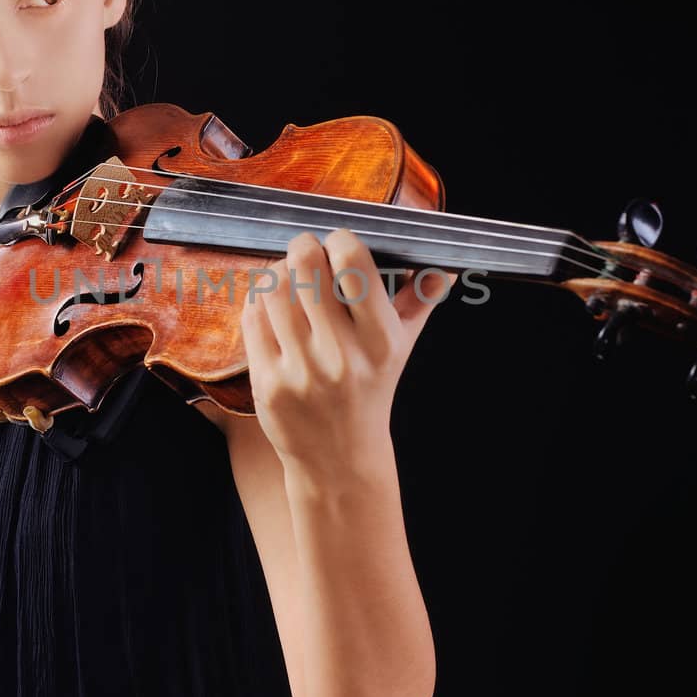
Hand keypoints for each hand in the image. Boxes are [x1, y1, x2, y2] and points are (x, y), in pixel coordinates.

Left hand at [239, 229, 454, 481]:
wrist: (339, 457)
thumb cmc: (372, 390)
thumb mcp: (401, 347)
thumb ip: (421, 300)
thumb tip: (443, 264)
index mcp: (380, 340)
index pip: (353, 264)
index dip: (340, 240)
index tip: (339, 244)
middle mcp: (341, 355)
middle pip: (305, 266)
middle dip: (303, 248)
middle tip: (307, 252)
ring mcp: (300, 371)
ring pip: (273, 288)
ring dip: (278, 272)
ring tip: (289, 278)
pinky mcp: (268, 383)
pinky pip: (253, 317)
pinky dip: (259, 300)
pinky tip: (273, 306)